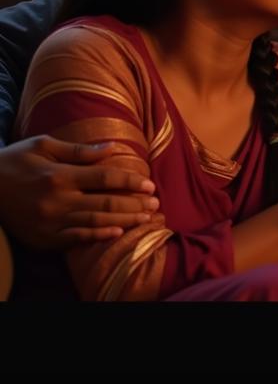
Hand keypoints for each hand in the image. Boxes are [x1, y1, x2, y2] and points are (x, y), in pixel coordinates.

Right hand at [0, 136, 158, 249]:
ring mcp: (49, 222)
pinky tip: (117, 233)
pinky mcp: (42, 237)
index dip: (131, 181)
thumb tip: (113, 147)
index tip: (150, 184)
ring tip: (146, 219)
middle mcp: (56, 200)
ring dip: (124, 220)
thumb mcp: (44, 145)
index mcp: (60, 175)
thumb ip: (80, 150)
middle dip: (135, 204)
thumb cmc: (15, 161)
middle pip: (105, 202)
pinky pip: (75, 239)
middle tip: (156, 204)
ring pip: (95, 221)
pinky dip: (97, 236)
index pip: (105, 178)